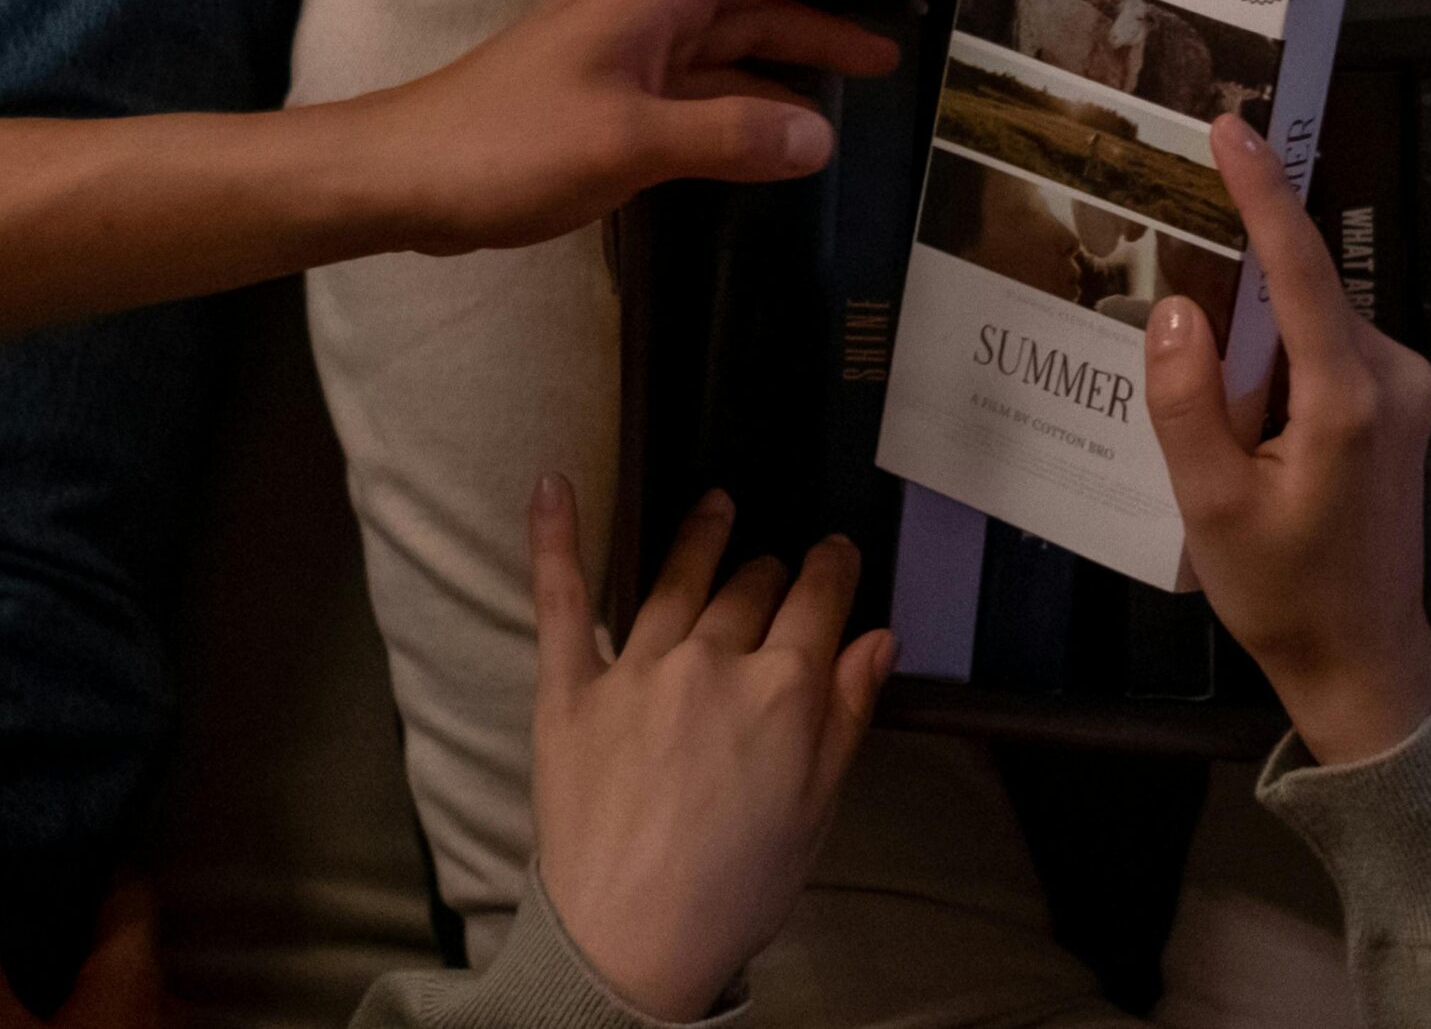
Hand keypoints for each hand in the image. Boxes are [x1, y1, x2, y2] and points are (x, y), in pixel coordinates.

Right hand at [0, 875, 164, 1028]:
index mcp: (135, 972)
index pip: (131, 892)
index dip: (101, 871)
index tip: (65, 860)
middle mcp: (169, 997)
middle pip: (133, 941)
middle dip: (87, 935)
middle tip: (37, 921)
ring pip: (138, 987)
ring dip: (98, 981)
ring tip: (45, 974)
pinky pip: (138, 1020)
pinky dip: (109, 1015)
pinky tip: (71, 1024)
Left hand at [363, 0, 927, 253]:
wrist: (403, 178)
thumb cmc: (503, 144)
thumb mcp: (626, 141)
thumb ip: (729, 136)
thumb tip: (821, 136)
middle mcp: (651, 8)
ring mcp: (634, 53)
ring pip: (742, 26)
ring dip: (809, 33)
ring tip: (882, 55)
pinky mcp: (620, 100)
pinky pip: (715, 78)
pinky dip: (765, 87)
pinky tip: (803, 116)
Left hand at [529, 477, 892, 1018]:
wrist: (630, 946)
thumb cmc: (734, 889)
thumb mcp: (817, 808)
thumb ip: (847, 713)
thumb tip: (877, 637)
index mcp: (782, 691)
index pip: (819, 600)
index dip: (833, 569)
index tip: (836, 554)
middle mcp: (712, 662)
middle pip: (751, 588)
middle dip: (772, 572)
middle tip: (777, 569)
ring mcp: (636, 669)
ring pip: (677, 580)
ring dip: (703, 537)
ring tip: (716, 507)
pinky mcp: (569, 689)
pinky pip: (561, 599)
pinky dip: (555, 538)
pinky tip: (553, 484)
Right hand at [1144, 114, 1430, 765]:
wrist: (1365, 660)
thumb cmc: (1285, 593)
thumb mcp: (1209, 509)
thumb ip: (1186, 404)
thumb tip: (1176, 309)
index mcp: (1347, 398)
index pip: (1299, 270)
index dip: (1262, 192)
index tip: (1231, 127)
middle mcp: (1390, 376)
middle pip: (1301, 291)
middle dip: (1237, 276)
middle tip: (1172, 251)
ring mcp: (1402, 389)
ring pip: (1310, 322)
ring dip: (1255, 333)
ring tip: (1204, 384)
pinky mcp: (1398, 405)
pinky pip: (1325, 350)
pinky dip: (1278, 359)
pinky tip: (1239, 409)